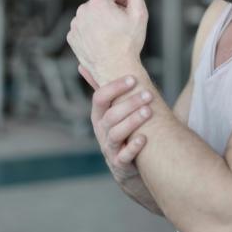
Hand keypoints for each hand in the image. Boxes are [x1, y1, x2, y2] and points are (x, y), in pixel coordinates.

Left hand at [67, 0, 147, 84]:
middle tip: (121, 27)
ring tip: (111, 36)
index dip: (123, 1)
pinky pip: (83, 28)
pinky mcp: (72, 37)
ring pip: (91, 15)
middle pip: (101, 2)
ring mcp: (75, 25)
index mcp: (98, 2)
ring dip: (101, 20)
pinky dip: (91, 32)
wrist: (116, 70)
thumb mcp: (138, 13)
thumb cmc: (129, 42)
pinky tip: (101, 42)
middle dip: (111, 10)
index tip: (127, 15)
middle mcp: (83, 11)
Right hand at [85, 65, 153, 183]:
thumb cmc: (121, 131)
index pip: (100, 98)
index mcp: (99, 115)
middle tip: (148, 94)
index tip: (133, 78)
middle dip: (129, 103)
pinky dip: (133, 147)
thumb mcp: (109, 111)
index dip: (115, 87)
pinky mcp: (120, 164)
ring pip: (116, 134)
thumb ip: (101, 89)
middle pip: (110, 115)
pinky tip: (144, 139)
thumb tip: (83, 64)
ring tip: (148, 111)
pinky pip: (124, 156)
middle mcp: (101, 131)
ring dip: (132, 121)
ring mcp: (109, 148)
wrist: (126, 166)